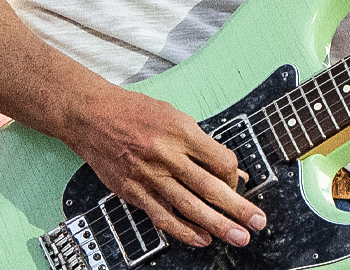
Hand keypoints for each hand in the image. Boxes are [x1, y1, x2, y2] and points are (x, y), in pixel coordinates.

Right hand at [66, 84, 265, 247]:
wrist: (92, 116)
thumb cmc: (136, 112)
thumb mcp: (176, 117)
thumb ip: (204, 145)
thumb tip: (233, 171)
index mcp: (182, 132)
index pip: (221, 161)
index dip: (236, 176)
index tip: (240, 184)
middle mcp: (166, 155)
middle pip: (209, 187)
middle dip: (237, 208)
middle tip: (257, 223)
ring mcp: (148, 176)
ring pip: (189, 206)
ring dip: (216, 225)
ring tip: (237, 236)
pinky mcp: (132, 191)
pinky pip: (162, 216)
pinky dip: (183, 230)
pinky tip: (201, 238)